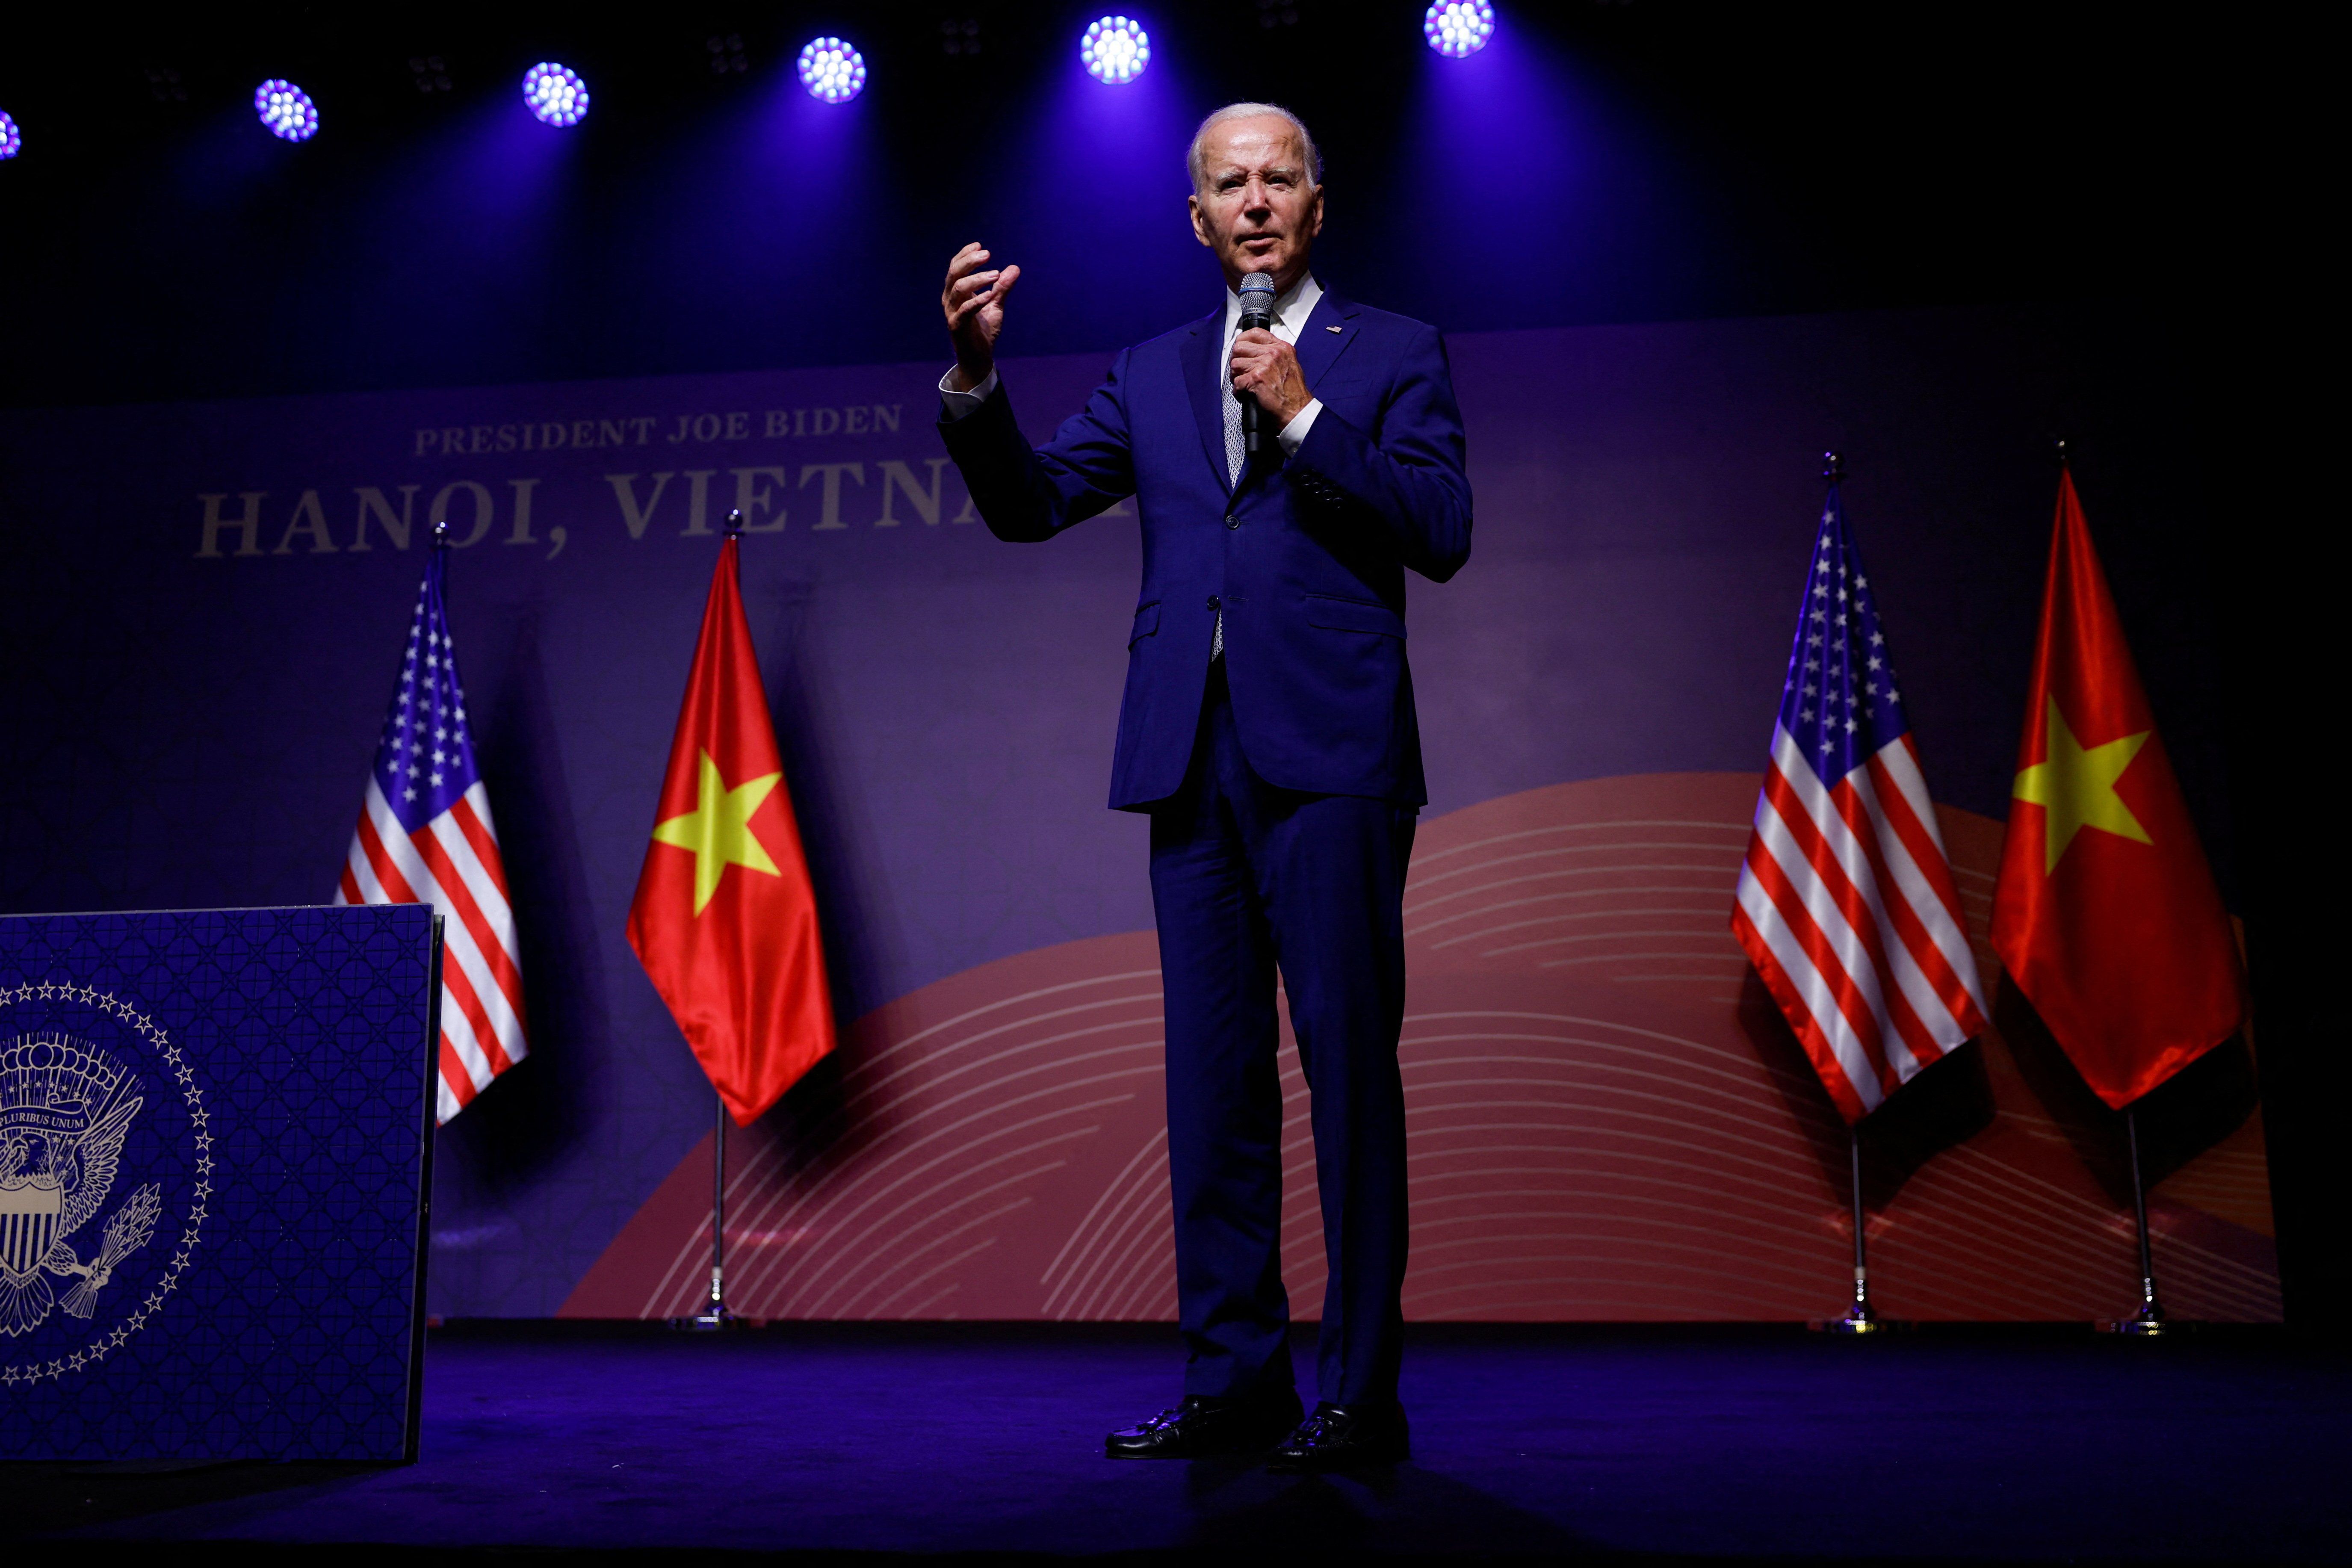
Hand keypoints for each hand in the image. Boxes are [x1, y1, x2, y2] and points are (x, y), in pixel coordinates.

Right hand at [942, 242, 1020, 391]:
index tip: (979, 246)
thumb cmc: (984, 329)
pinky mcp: (957, 326)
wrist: (979, 356)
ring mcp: (952, 312)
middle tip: (988, 254)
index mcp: (955, 292)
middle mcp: (950, 300)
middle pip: (954, 273)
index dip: (965, 255)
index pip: (955, 267)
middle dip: (970, 261)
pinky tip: (990, 294)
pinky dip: (977, 300)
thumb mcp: (996, 304)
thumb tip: (1014, 268)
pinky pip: (965, 310)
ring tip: (996, 274)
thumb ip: (1002, 287)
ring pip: (958, 288)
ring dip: (977, 278)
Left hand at [1230, 330, 1309, 429]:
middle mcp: (1273, 353)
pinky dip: (1238, 392)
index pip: (1255, 332)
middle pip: (1240, 347)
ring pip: (1235, 364)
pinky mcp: (1256, 379)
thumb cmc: (1294, 392)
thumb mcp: (1290, 364)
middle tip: (1240, 371)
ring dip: (1236, 376)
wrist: (1297, 410)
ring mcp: (1264, 365)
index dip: (1243, 340)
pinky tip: (1246, 395)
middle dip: (1236, 360)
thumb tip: (1256, 352)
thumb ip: (1274, 355)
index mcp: (1281, 347)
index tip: (1240, 349)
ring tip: (1244, 384)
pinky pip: (1236, 382)